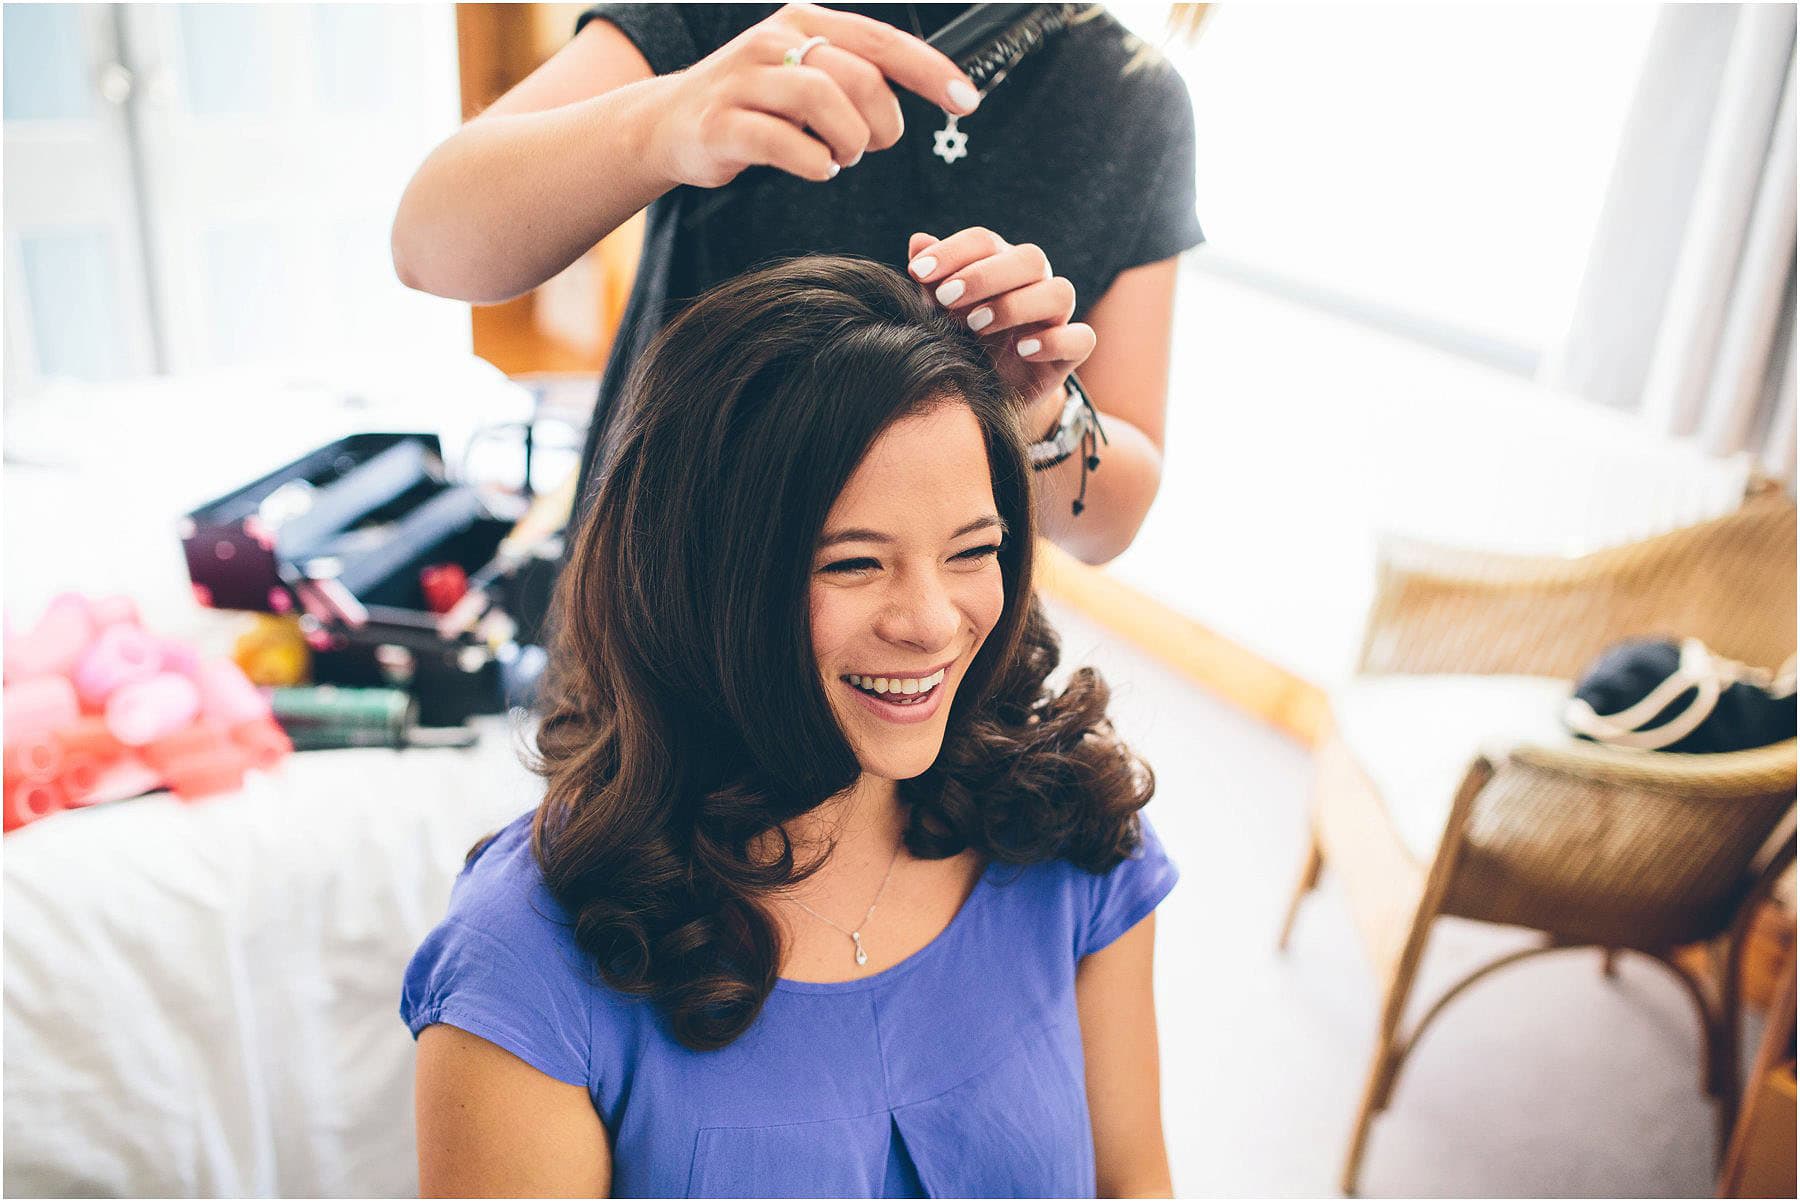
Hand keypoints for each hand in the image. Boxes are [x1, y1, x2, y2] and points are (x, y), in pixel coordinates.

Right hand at [647, 4, 979, 190]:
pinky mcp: (723, 124)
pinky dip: (816, 165)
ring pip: (824, 102)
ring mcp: (745, 80)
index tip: (965, 100)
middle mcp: (775, 41)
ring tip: (840, 156)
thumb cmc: (752, 104)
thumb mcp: (804, 71)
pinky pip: (787, 145)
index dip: (929, 71)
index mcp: (805, 24)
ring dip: (849, 143)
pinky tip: (816, 167)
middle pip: (860, 76)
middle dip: (882, 123)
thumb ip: (854, 72)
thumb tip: (925, 85)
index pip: (882, 41)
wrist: (667, 123)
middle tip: (872, 146)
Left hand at [907, 229, 1096, 414]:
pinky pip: (1082, 338)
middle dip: (985, 275)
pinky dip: (1054, 341)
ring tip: (977, 327)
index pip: (985, 242)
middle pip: (1030, 258)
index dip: (953, 251)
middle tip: (946, 299)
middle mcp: (1034, 285)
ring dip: (1016, 305)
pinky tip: (1022, 351)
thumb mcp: (936, 318)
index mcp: (999, 266)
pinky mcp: (1069, 354)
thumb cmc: (957, 348)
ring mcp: (1055, 319)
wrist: (977, 402)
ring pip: (1060, 292)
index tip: (917, 272)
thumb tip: (918, 241)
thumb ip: (929, 284)